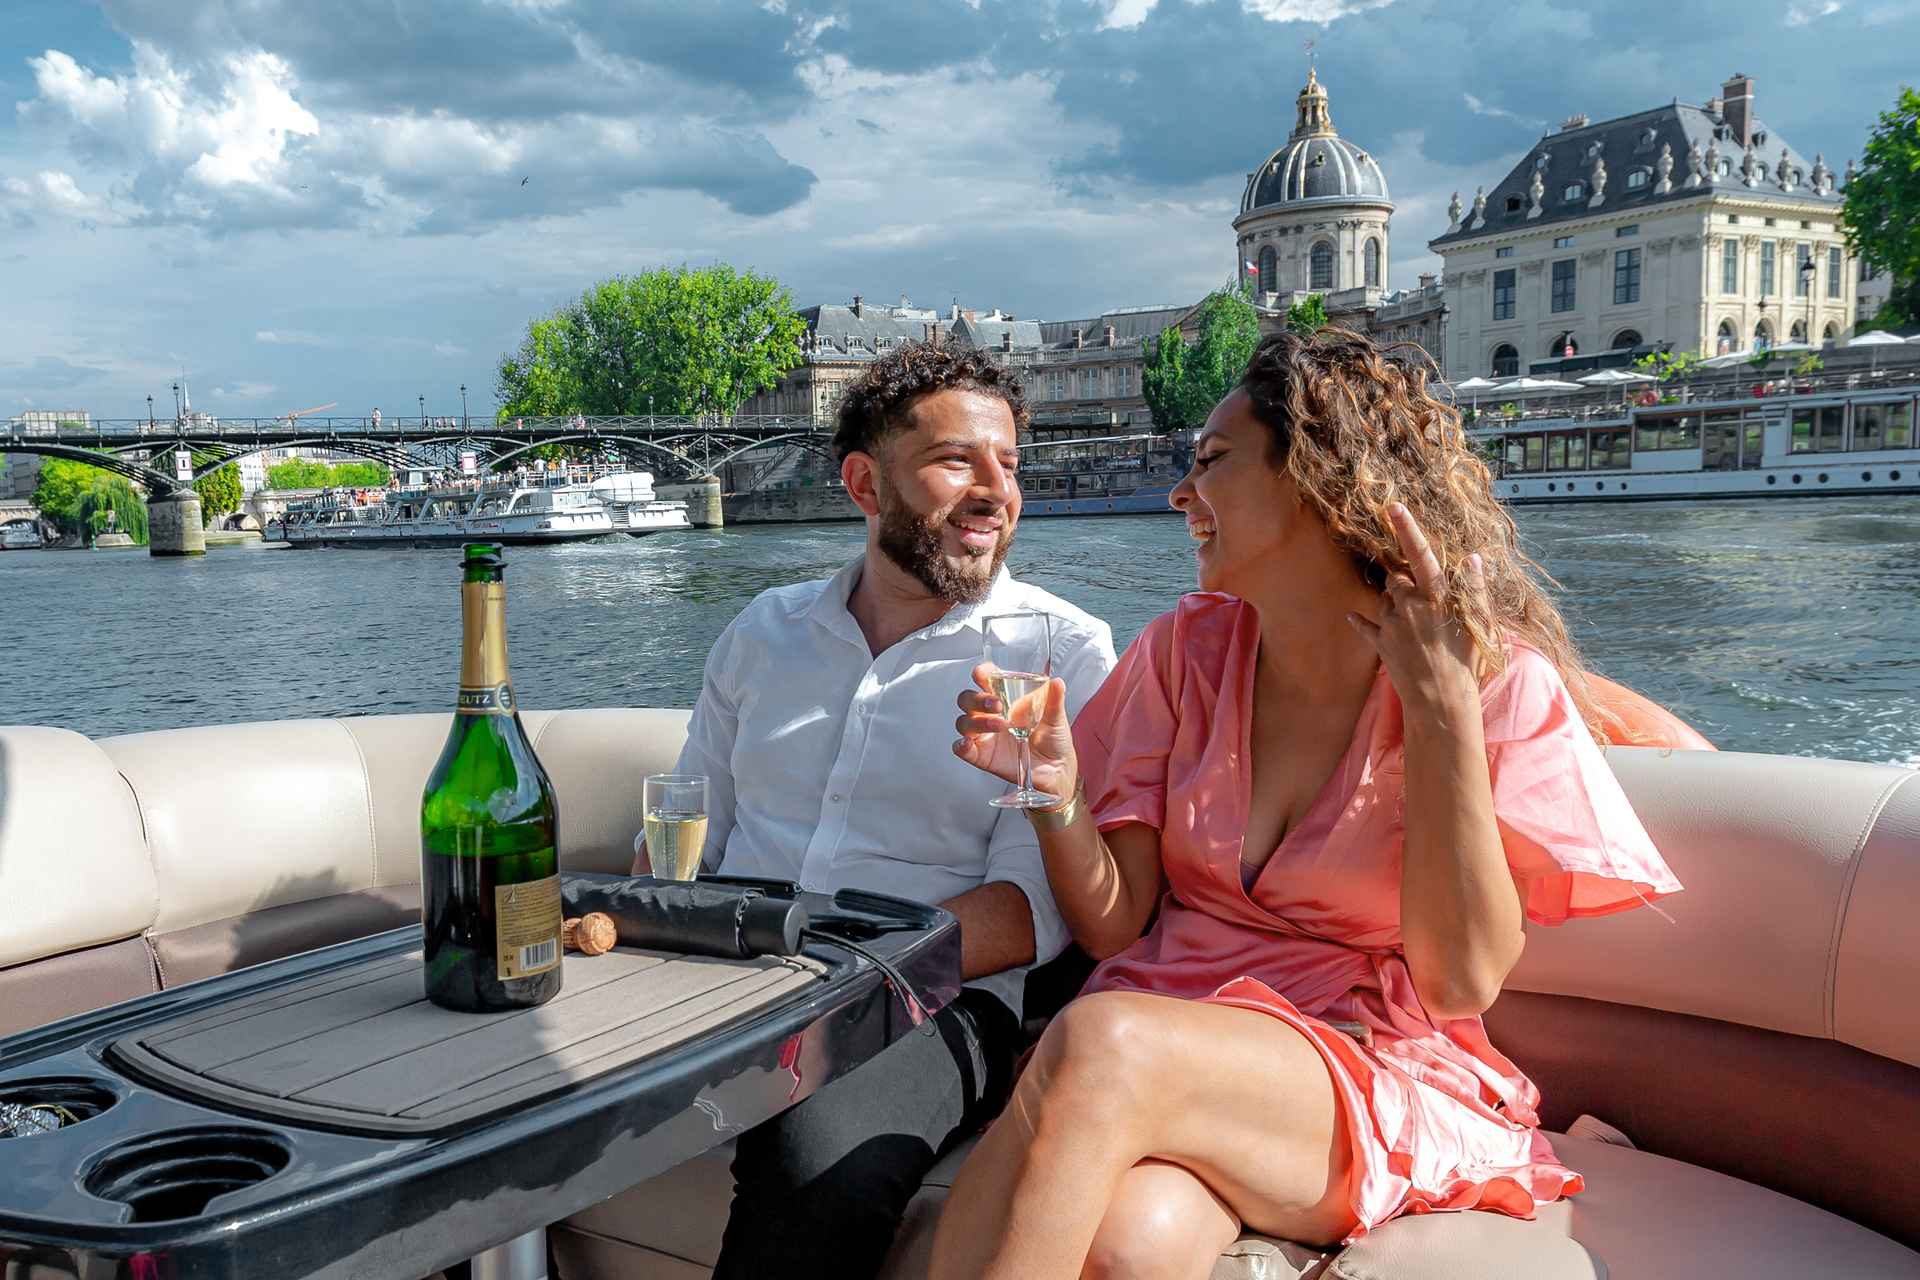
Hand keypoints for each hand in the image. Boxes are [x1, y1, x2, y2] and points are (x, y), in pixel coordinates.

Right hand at [953, 663, 1077, 801]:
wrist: (1057, 769)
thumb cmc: (1053, 738)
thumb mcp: (1056, 717)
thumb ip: (1054, 699)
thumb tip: (1057, 682)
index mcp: (1006, 699)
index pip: (986, 681)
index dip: (981, 674)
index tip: (983, 673)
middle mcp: (991, 715)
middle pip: (968, 699)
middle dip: (977, 699)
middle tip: (996, 704)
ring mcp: (985, 736)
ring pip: (964, 722)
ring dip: (976, 721)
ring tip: (1000, 725)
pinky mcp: (983, 756)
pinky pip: (962, 749)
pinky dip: (961, 745)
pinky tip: (967, 743)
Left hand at [1347, 504, 1483, 717]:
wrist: (1442, 702)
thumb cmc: (1467, 662)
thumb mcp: (1478, 625)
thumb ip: (1475, 590)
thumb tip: (1472, 559)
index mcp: (1437, 599)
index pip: (1422, 556)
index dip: (1408, 529)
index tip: (1393, 506)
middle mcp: (1410, 607)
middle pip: (1397, 577)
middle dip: (1404, 580)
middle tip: (1422, 599)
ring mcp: (1392, 625)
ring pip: (1385, 598)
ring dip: (1394, 601)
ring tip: (1414, 623)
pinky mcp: (1380, 643)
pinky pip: (1365, 624)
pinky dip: (1363, 620)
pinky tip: (1354, 616)